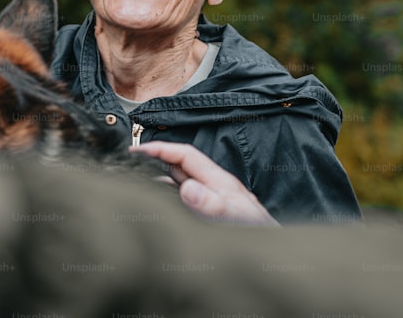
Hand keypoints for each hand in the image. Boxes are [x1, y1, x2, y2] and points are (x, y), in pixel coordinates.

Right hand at [132, 142, 278, 225]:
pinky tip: (156, 207)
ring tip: (135, 183)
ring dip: (157, 182)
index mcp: (218, 180)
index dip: (162, 149)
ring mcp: (209, 202)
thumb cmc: (259, 233)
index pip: (185, 156)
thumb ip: (213, 203)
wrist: (274, 253)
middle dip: (154, 162)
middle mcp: (212, 187)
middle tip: (128, 163)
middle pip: (178, 168)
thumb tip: (188, 188)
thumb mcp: (236, 216)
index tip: (138, 149)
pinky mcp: (207, 217)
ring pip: (178, 186)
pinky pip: (182, 204)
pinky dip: (166, 200)